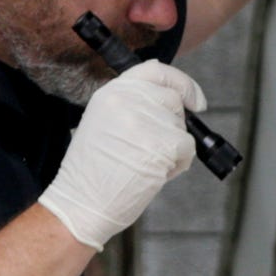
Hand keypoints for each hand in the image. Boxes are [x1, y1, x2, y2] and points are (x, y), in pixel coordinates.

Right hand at [39, 62, 205, 251]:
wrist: (81, 204)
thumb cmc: (93, 173)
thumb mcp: (104, 123)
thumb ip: (133, 105)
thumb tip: (173, 98)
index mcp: (112, 92)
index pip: (156, 70)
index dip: (181, 83)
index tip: (194, 100)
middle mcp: (128, 99)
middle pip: (174, 100)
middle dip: (174, 125)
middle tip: (151, 150)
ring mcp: (146, 120)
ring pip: (182, 128)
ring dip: (172, 150)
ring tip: (142, 165)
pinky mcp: (162, 144)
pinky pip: (188, 148)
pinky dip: (178, 165)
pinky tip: (151, 175)